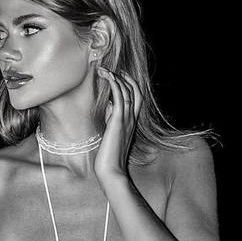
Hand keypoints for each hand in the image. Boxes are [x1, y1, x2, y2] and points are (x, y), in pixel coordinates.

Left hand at [94, 66, 141, 181]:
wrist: (111, 171)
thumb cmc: (108, 156)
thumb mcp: (111, 133)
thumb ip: (113, 119)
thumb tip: (109, 107)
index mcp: (132, 122)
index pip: (136, 98)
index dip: (129, 85)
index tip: (119, 76)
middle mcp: (132, 119)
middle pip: (136, 92)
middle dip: (126, 78)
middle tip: (114, 69)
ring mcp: (127, 120)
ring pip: (127, 92)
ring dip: (116, 78)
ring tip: (104, 70)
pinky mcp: (119, 121)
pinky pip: (120, 97)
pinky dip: (114, 84)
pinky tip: (107, 77)